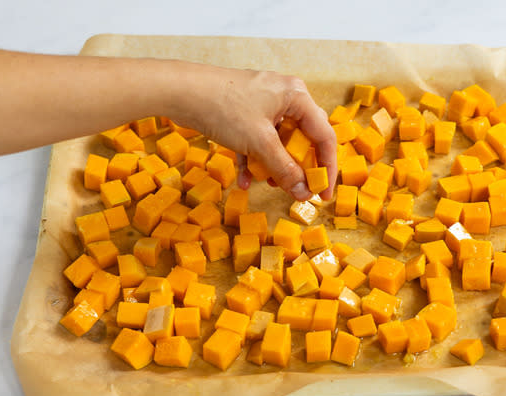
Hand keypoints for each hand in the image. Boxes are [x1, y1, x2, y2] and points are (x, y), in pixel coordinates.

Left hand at [171, 66, 336, 200]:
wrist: (179, 91)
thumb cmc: (223, 107)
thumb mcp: (259, 143)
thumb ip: (284, 169)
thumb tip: (304, 192)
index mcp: (296, 97)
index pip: (324, 135)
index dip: (326, 168)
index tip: (323, 194)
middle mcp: (283, 98)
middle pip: (302, 139)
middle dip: (298, 168)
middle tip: (298, 192)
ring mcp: (262, 105)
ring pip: (278, 142)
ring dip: (274, 166)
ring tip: (269, 186)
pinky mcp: (243, 113)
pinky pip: (257, 140)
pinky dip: (253, 160)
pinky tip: (245, 181)